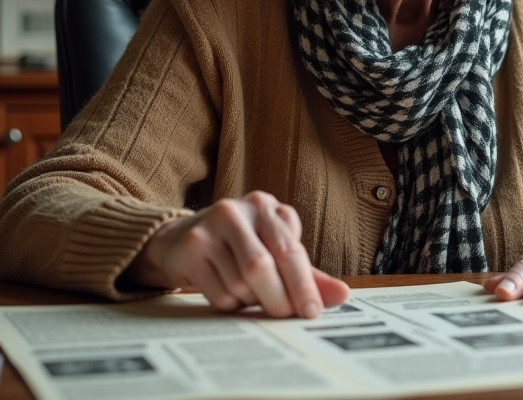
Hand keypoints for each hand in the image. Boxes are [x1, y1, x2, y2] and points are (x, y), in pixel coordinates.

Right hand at [126, 191, 349, 317]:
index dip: (303, 284)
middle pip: (263, 265)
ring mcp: (209, 226)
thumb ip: (307, 275)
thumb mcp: (274, 253)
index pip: (291, 250)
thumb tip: (342, 295)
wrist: (179, 240)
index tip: (311, 311)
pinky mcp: (190, 247)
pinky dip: (230, 303)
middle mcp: (238, 211)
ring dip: (250, 301)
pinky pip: (218, 291)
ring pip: (239, 281)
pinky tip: (227, 292)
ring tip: (249, 294)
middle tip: (284, 316)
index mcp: (266, 207)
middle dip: (278, 298)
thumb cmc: (239, 249)